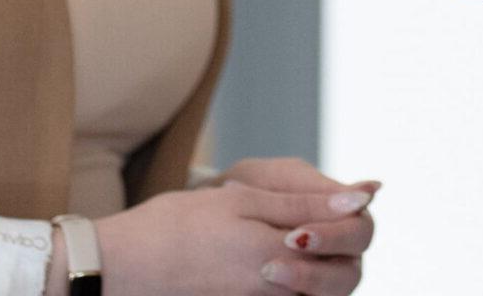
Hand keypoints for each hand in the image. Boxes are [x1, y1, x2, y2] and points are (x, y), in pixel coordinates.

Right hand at [94, 173, 377, 295]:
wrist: (120, 267)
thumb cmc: (175, 226)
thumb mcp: (241, 201)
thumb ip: (303, 203)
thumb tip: (361, 199)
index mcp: (277, 254)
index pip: (346, 239)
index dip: (348, 216)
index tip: (343, 197)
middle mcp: (276, 288)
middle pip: (342, 274)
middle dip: (339, 242)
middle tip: (317, 220)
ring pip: (320, 287)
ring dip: (320, 261)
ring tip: (296, 234)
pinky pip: (291, 295)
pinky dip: (297, 278)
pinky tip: (277, 256)